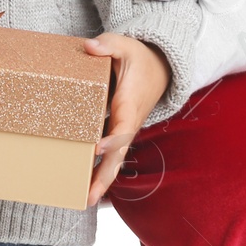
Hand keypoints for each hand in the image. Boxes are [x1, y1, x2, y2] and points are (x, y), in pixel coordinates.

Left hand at [81, 33, 169, 204]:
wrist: (161, 69)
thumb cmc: (140, 57)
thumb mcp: (125, 45)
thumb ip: (108, 45)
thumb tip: (89, 47)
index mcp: (129, 103)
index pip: (122, 126)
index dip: (112, 138)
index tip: (96, 147)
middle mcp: (129, 122)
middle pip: (118, 155)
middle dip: (104, 176)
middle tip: (89, 197)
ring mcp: (125, 129)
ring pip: (115, 159)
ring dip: (102, 179)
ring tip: (84, 200)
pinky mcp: (120, 131)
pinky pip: (112, 153)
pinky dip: (101, 169)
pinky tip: (86, 183)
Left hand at [138, 0, 245, 90]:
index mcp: (217, 51)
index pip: (176, 80)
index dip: (151, 72)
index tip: (131, 57)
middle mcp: (232, 61)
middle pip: (187, 74)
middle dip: (162, 60)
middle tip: (137, 41)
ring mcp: (242, 55)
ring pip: (201, 64)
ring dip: (181, 51)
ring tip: (157, 32)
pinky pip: (215, 54)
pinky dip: (198, 44)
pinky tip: (187, 24)